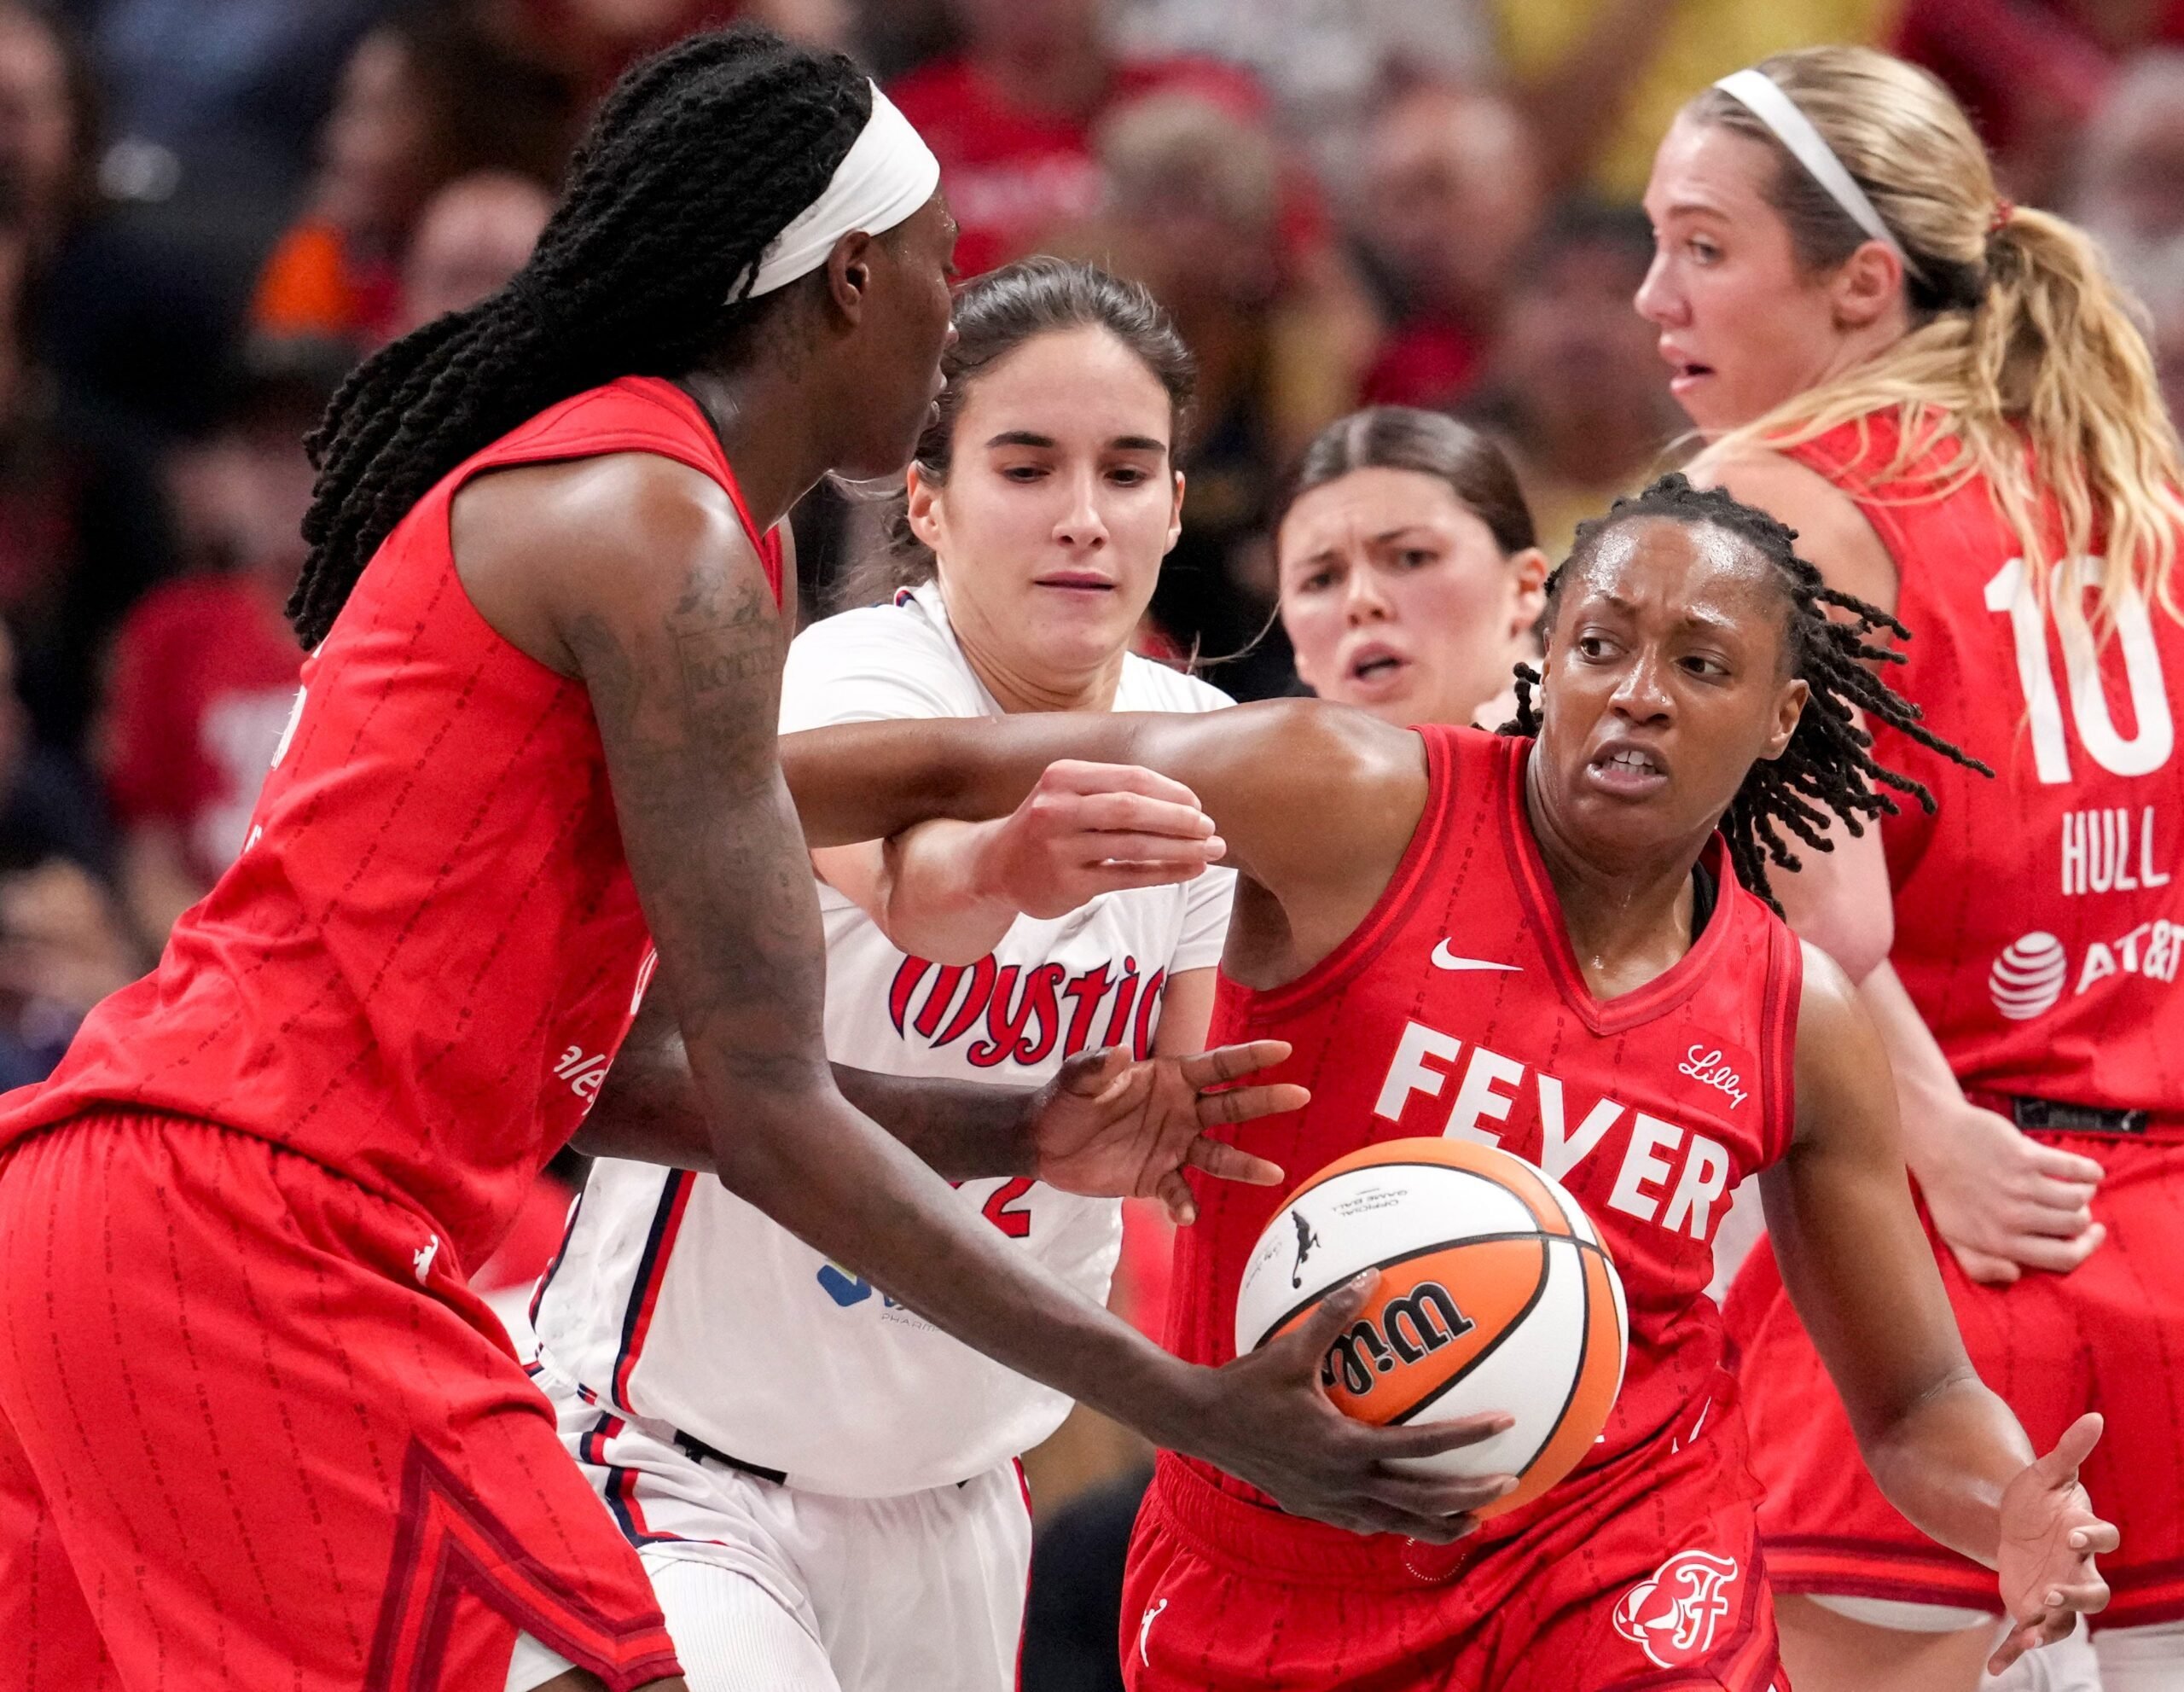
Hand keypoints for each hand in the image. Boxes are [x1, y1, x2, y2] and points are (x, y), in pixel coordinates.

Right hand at [970, 761, 1224, 919]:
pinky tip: (1189, 871)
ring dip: (1179, 848)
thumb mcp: (1067, 794)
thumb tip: (1185, 803)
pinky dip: (1163, 872)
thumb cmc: (1047, 826)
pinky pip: (1126, 876)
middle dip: (1178, 819)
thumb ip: (1113, 791)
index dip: (1169, 791)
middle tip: (1210, 829)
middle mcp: (1057, 808)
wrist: (995, 867)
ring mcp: (1059, 847)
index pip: (1129, 778)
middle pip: (1131, 809)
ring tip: (1211, 851)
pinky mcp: (1066, 883)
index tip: (1197, 804)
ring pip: (1132, 845)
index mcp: (1063, 776)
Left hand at [1030, 1040, 1294, 1223]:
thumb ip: (1098, 1066)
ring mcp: (1173, 1145)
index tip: (1282, 1050)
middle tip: (1298, 1096)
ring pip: (1218, 1154)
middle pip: (1230, 1105)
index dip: (1248, 1057)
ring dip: (1244, 1164)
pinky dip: (1184, 1204)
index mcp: (1169, 1078)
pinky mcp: (1157, 1178)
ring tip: (1272, 1174)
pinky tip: (1187, 1215)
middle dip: (1264, 1100)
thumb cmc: (1065, 1100)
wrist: (1044, 1143)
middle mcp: (1181, 1110)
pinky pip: (1180, 1192)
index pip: (1215, 1065)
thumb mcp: (1077, 1079)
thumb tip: (1119, 1051)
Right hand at [1178, 1270, 1517, 1539]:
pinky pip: (1366, 1522)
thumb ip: (1334, 1314)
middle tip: (1510, 1483)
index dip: (1467, 1437)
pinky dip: (1396, 1522)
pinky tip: (1407, 1517)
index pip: (1421, 1447)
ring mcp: (1329, 1502)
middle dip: (1469, 1496)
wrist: (1202, 1424)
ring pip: (1397, 1523)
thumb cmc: (1248, 1384)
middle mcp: (1344, 1482)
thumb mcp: (1291, 1348)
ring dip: (1439, 1523)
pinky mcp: (1313, 1508)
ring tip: (1473, 1521)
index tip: (1504, 1423)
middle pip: (1421, 1501)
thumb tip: (1370, 1274)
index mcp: (1346, 1445)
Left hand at [1905, 1097, 2103, 1282]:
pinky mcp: (2027, 1155)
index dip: (2086, 1250)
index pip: (2063, 1258)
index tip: (2093, 1235)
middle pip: (2075, 1226)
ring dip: (2084, 1194)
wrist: (1933, 1141)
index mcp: (2000, 1242)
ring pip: (2078, 1198)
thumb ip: (1980, 1266)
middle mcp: (2014, 1217)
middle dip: (2082, 1220)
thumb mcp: (1952, 1237)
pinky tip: (2089, 1172)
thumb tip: (2015, 1276)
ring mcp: (2022, 1185)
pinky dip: (2089, 1171)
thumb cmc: (1946, 1191)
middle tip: (2077, 1210)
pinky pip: (2077, 1168)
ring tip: (2078, 1189)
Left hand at [1989, 1413, 2118, 1673]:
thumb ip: (2069, 1449)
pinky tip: (1994, 1669)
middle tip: (2053, 1594)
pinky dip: (2011, 1653)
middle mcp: (2077, 1570)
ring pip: (2066, 1622)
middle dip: (2077, 1596)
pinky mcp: (2032, 1610)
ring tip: (2028, 1633)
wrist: (2013, 1524)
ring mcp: (2057, 1595)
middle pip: (2094, 1592)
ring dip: (2050, 1629)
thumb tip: (2095, 1416)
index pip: (2105, 1540)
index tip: (2076, 1533)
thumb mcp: (2046, 1473)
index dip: (2095, 1538)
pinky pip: (2026, 1637)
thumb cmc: (2037, 1498)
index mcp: (2084, 1535)